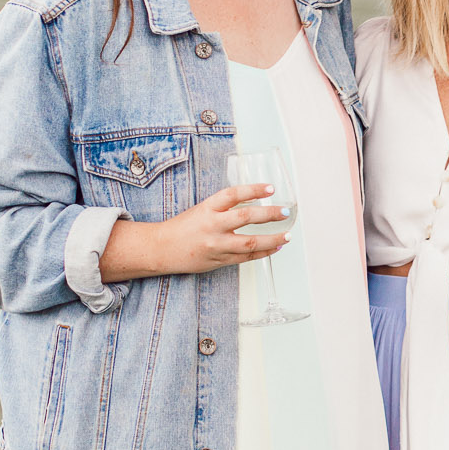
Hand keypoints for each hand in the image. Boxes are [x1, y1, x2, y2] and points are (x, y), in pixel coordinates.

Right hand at [101, 184, 289, 281]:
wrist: (161, 249)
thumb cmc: (183, 227)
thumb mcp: (201, 209)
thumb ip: (224, 208)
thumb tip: (254, 202)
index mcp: (207, 208)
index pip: (233, 194)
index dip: (253, 190)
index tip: (271, 188)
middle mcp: (212, 226)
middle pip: (245, 217)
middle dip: (269, 214)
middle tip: (285, 212)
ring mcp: (217, 245)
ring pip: (250, 242)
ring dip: (272, 239)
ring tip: (287, 235)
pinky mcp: (220, 261)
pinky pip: (246, 257)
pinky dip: (263, 252)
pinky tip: (275, 247)